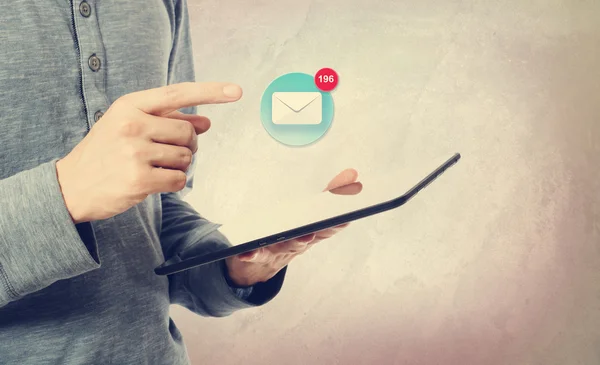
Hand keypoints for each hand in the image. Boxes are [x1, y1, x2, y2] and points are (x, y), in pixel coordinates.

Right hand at [56, 82, 242, 222]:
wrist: (72, 185)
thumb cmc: (107, 152)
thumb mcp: (130, 126)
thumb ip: (168, 120)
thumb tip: (206, 122)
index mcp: (130, 106)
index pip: (177, 93)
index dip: (210, 92)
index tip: (236, 91)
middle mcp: (132, 125)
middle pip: (188, 133)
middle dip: (188, 145)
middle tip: (172, 152)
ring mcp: (135, 153)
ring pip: (186, 157)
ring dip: (179, 165)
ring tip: (155, 167)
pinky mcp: (139, 180)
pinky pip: (179, 179)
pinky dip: (174, 182)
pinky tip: (155, 182)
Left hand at [225, 169, 362, 286]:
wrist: (257, 268)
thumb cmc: (286, 237)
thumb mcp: (305, 216)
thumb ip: (328, 195)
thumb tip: (352, 175)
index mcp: (307, 234)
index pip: (325, 229)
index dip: (335, 223)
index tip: (346, 218)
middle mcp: (295, 244)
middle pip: (306, 239)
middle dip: (314, 233)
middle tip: (323, 228)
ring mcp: (276, 251)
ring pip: (287, 246)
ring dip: (295, 243)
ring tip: (303, 237)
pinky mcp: (256, 254)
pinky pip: (254, 254)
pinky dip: (250, 254)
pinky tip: (245, 252)